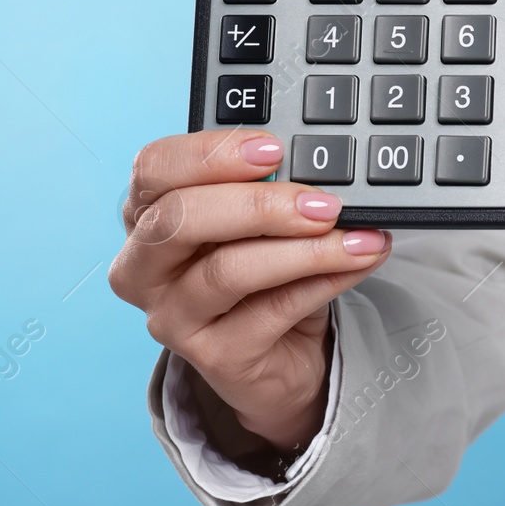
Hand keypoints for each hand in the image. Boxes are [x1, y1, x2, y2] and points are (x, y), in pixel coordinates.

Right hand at [110, 129, 390, 452]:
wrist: (282, 356)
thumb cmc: (264, 273)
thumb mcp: (262, 222)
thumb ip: (274, 189)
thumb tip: (326, 169)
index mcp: (148, 214)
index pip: (154, 168)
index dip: (210, 154)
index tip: (273, 149)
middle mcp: (144, 267)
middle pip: (178, 220)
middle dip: (258, 204)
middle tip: (323, 202)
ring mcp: (172, 317)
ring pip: (227, 271)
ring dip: (305, 249)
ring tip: (356, 237)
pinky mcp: (214, 356)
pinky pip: (273, 310)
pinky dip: (325, 280)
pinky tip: (360, 261)